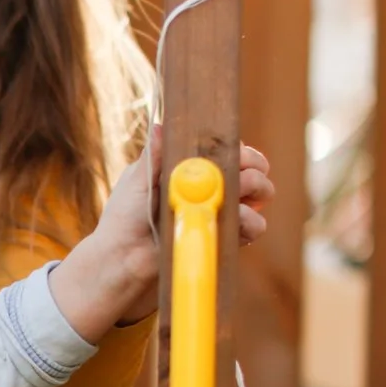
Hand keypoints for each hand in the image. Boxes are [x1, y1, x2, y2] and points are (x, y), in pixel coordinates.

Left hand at [51, 136, 274, 338]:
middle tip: (241, 177)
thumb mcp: (137, 181)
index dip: (240, 150)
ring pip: (261, 194)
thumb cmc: (125, 218)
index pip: (230, 150)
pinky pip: (254, 227)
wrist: (124, 260)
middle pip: (254, 169)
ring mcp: (222, 212)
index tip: (238, 154)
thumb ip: (155, 155)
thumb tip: (161, 126)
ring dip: (256, 191)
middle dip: (254, 168)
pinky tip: (236, 221)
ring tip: (234, 199)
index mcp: (194, 168)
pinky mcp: (225, 237)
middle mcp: (213, 187)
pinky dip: (251, 222)